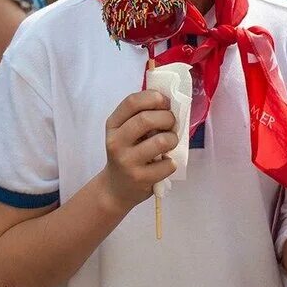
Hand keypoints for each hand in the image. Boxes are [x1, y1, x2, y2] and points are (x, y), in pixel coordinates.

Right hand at [101, 91, 177, 213]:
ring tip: (170, 143)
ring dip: (173, 139)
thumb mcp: (126, 132)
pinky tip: (165, 163)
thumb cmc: (128, 153)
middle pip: (147, 119)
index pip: (132, 101)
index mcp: (113, 125)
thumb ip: (142, 115)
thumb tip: (170, 101)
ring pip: (161, 141)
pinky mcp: (140, 178)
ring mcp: (127, 161)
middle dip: (168, 118)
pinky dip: (172, 162)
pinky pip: (168, 164)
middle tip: (172, 124)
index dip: (154, 97)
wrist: (116, 189)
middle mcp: (116, 142)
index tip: (165, 103)